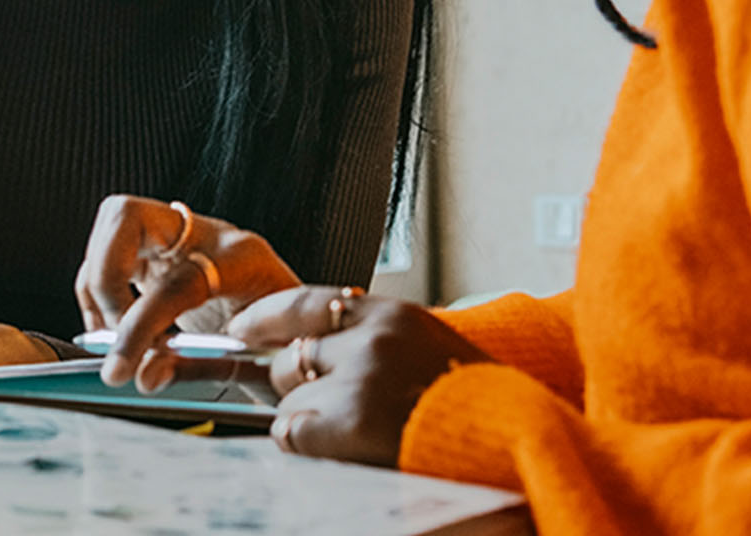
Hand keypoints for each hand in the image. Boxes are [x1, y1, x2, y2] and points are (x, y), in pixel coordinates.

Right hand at [73, 194, 301, 390]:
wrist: (306, 325)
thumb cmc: (289, 340)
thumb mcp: (257, 361)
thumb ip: (197, 368)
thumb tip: (144, 376)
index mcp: (244, 259)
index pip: (175, 280)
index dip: (140, 325)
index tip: (121, 366)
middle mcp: (209, 233)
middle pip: (127, 216)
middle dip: (104, 277)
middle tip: (111, 335)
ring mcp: (182, 234)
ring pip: (112, 226)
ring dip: (98, 285)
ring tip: (114, 339)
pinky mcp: (162, 248)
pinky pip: (111, 252)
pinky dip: (100, 292)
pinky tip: (116, 329)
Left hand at [229, 286, 487, 466]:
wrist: (509, 438)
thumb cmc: (468, 402)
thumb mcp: (423, 348)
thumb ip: (370, 340)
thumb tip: (305, 350)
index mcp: (391, 314)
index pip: (304, 302)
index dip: (264, 318)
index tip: (242, 328)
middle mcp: (372, 338)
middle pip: (289, 357)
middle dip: (295, 386)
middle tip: (323, 407)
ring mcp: (361, 378)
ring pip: (289, 400)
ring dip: (307, 422)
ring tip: (351, 433)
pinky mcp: (352, 420)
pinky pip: (291, 432)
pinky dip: (305, 446)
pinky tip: (341, 448)